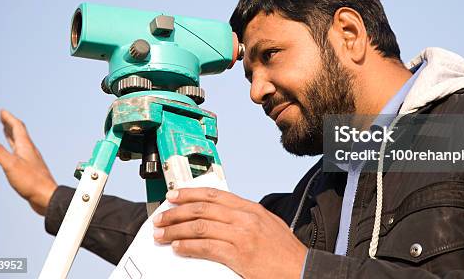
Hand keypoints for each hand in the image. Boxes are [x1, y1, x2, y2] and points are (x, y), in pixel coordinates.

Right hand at [0, 109, 57, 215]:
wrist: (47, 197)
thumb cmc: (31, 181)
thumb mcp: (10, 165)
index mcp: (26, 147)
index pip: (17, 128)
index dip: (9, 119)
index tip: (2, 111)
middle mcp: (29, 151)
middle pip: (20, 134)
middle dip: (10, 124)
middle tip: (2, 118)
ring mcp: (31, 160)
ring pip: (20, 143)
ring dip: (12, 135)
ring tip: (6, 131)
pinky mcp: (30, 169)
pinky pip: (21, 153)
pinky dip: (14, 148)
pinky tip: (13, 154)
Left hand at [153, 188, 306, 278]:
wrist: (302, 270)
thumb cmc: (285, 252)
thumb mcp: (267, 225)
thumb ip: (246, 218)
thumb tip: (222, 217)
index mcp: (251, 209)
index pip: (214, 195)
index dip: (190, 193)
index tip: (174, 196)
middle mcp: (244, 218)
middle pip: (202, 208)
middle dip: (177, 212)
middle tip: (161, 218)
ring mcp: (242, 235)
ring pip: (200, 226)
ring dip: (176, 230)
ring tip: (162, 235)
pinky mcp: (239, 254)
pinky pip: (207, 247)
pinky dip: (188, 246)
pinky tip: (178, 248)